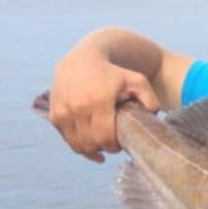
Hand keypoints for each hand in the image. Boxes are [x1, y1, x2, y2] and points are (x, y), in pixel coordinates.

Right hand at [49, 46, 159, 161]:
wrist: (83, 59)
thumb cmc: (113, 73)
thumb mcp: (137, 80)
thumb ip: (149, 98)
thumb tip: (153, 114)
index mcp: (98, 100)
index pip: (104, 137)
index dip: (113, 146)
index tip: (120, 145)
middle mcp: (77, 106)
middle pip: (90, 143)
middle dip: (103, 149)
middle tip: (112, 146)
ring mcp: (63, 110)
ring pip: (76, 143)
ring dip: (90, 149)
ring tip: (100, 147)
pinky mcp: (54, 113)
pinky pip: (65, 138)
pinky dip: (76, 144)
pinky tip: (87, 146)